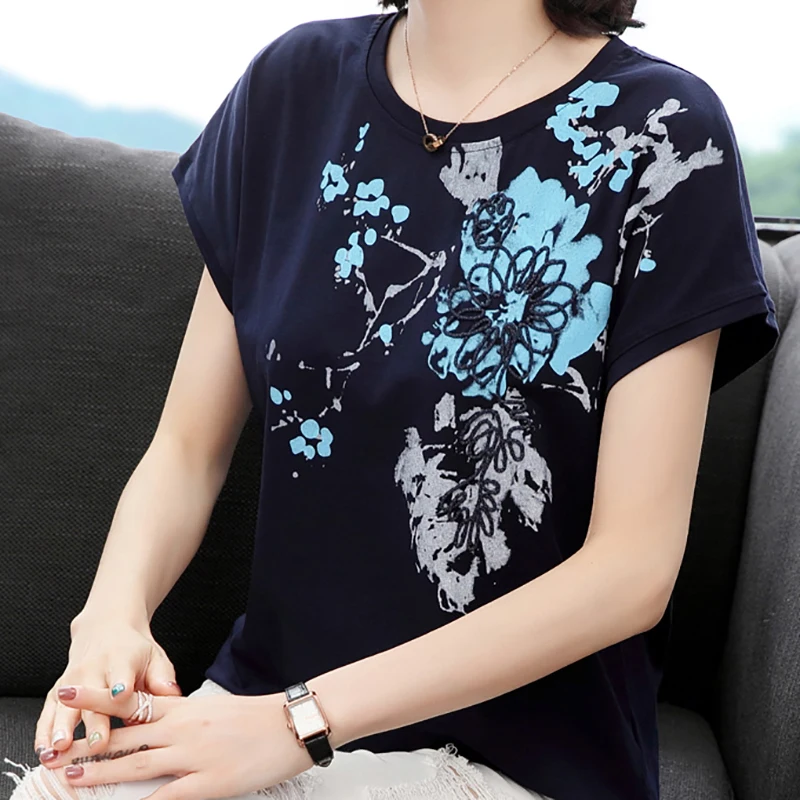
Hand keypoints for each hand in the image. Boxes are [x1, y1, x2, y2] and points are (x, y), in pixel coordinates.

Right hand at [36, 617, 181, 762]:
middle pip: (92, 697)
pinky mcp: (59, 690)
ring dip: (61, 728)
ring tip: (60, 749)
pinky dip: (44, 731)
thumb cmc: (135, 650)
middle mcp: (94, 669)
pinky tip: (44, 750)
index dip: (121, 684)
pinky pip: (48, 712)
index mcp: (121, 659)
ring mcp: (73, 680)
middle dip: (94, 721)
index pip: (121, 672)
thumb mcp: (155, 656)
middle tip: (96, 743)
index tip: (121, 694)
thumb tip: (172, 694)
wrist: (106, 628)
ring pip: (65, 706)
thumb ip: (162, 678)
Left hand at [46, 683, 314, 799]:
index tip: (68, 694)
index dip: (97, 699)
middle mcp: (184, 728)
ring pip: (137, 766)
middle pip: (125, 736)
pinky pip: (168, 797)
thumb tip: (156, 728)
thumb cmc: (256, 718)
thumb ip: (182, 719)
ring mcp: (195, 756)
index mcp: (185, 708)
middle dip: (87, 744)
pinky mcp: (211, 782)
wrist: (292, 724)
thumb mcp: (214, 710)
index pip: (132, 702)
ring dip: (101, 775)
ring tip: (72, 779)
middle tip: (55, 750)